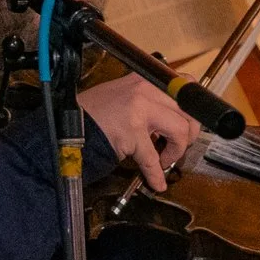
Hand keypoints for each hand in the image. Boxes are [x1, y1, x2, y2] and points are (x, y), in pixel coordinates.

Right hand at [78, 76, 196, 191]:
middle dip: (190, 132)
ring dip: (175, 151)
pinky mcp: (130, 133)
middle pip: (188, 110)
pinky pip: (152, 158)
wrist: (65, 125)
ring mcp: (138, 110)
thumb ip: (150, 98)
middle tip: (179, 144)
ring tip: (163, 159)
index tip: (192, 121)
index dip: (194, 105)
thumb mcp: (124, 93)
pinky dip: (156, 174)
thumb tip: (176, 113)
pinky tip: (157, 181)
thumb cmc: (93, 113)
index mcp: (144, 78)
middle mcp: (144, 90)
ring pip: (179, 131)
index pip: (184, 83)